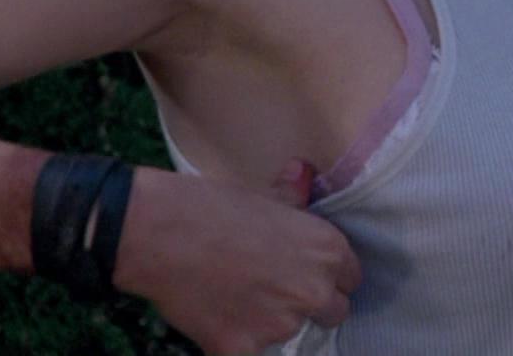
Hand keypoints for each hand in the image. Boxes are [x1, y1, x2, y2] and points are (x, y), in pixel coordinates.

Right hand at [112, 159, 361, 354]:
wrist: (162, 234)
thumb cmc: (213, 206)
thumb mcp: (265, 197)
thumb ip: (294, 198)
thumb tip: (303, 174)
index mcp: (328, 250)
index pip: (350, 279)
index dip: (328, 277)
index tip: (307, 275)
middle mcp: (314, 291)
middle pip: (333, 313)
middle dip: (311, 307)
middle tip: (275, 291)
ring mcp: (281, 325)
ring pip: (290, 334)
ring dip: (270, 322)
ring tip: (235, 296)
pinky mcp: (244, 349)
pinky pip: (250, 352)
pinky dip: (233, 340)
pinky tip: (213, 316)